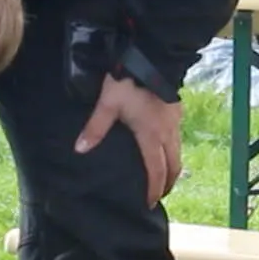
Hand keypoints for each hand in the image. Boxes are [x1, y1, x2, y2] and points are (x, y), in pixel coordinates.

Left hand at [75, 75, 182, 207]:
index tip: (150, 203)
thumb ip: (95, 128)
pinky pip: (178, 135)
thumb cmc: (129, 82)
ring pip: (178, 150)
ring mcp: (175, 120)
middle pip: (173, 164)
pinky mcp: (177, 108)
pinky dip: (173, 147)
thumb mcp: (108, 105)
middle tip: (160, 194)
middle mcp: (167, 132)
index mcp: (151, 136)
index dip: (153, 189)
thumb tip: (80, 149)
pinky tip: (165, 143)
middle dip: (168, 182)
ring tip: (166, 174)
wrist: (152, 56)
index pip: (155, 170)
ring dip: (173, 165)